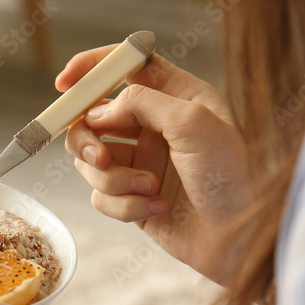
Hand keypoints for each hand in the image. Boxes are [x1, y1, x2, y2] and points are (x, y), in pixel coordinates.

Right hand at [61, 47, 251, 284]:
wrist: (239, 238)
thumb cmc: (230, 176)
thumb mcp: (192, 122)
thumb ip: (142, 102)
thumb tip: (98, 112)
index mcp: (175, 97)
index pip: (125, 65)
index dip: (92, 68)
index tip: (64, 84)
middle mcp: (153, 126)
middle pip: (92, 117)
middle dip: (88, 139)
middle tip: (100, 158)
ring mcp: (140, 162)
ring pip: (90, 160)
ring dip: (112, 178)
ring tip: (148, 188)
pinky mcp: (131, 197)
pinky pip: (100, 196)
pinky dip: (123, 205)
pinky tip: (157, 209)